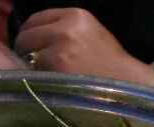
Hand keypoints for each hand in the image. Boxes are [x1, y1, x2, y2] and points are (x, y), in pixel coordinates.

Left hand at [15, 8, 153, 84]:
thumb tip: (34, 39)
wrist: (128, 84)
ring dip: (29, 66)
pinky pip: (33, 71)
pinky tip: (48, 84)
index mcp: (75, 15)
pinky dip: (35, 78)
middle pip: (26, 35)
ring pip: (27, 54)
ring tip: (43, 75)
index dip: (30, 34)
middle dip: (25, 50)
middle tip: (31, 65)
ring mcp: (59, 47)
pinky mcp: (56, 67)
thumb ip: (62, 30)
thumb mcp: (89, 33)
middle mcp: (65, 27)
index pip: (35, 19)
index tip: (31, 48)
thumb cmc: (109, 63)